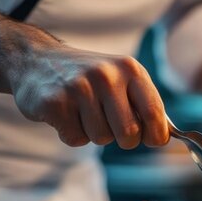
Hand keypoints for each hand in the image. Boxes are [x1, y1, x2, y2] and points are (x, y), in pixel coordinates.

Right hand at [10, 46, 168, 148]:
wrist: (36, 61)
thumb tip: (165, 136)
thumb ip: (143, 103)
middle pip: (129, 134)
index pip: (154, 112)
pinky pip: (75, 139)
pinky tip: (65, 114)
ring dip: (93, 133)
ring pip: (101, 139)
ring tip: (82, 112)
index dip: (156, 135)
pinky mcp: (55, 102)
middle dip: (124, 139)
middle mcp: (106, 75)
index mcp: (129, 69)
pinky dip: (71, 133)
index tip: (152, 140)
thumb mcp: (120, 79)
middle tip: (111, 125)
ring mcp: (79, 88)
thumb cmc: (89, 79)